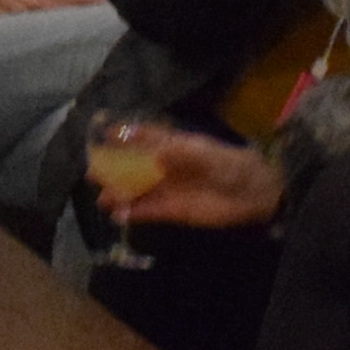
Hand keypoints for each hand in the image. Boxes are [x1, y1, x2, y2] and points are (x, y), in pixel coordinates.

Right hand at [86, 118, 283, 231]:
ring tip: (103, 199)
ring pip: (139, 190)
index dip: (126, 135)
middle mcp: (169, 166)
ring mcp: (171, 189)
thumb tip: (153, 153)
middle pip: (136, 166)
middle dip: (115, 168)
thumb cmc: (232, 167)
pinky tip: (120, 215)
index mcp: (176, 145)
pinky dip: (135, 213)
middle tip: (93, 173)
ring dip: (121, 194)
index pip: (146, 137)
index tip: (103, 134)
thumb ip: (179, 153)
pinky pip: (150, 211)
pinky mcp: (176, 211)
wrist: (256, 195)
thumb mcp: (206, 155)